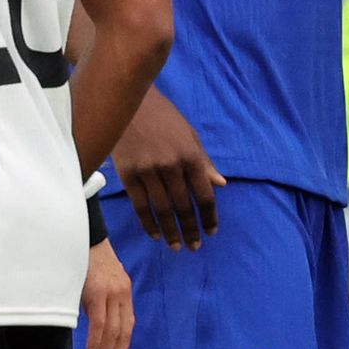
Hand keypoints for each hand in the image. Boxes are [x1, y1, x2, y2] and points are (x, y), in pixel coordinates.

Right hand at [80, 240, 132, 348]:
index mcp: (125, 293)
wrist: (85, 238)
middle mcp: (122, 295)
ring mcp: (112, 294)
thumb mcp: (99, 284)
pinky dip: (96, 339)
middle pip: (124, 331)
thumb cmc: (88, 261)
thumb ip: (100, 303)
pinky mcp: (98, 292)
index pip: (128, 325)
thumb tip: (94, 325)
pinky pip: (99, 321)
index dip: (124, 346)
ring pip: (112, 330)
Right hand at [109, 91, 219, 247]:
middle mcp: (172, 167)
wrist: (130, 102)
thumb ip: (205, 163)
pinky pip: (140, 204)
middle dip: (190, 229)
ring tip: (176, 246)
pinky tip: (155, 234)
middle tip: (195, 246)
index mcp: (192, 158)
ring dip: (170, 231)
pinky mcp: (128, 173)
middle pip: (184, 206)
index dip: (209, 216)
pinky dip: (148, 222)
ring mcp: (149, 171)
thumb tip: (220, 185)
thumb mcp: (191, 137)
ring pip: (162, 209)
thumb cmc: (165, 119)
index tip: (211, 231)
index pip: (204, 195)